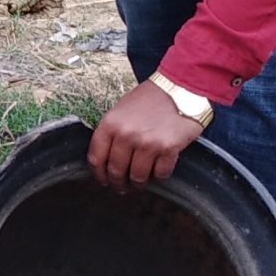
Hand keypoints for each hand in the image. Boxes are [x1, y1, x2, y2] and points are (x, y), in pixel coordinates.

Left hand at [86, 80, 205, 191]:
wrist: (179, 88)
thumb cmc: (148, 100)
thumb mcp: (120, 110)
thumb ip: (111, 133)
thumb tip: (104, 160)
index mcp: (110, 124)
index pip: (96, 158)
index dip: (99, 174)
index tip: (103, 180)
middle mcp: (126, 135)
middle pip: (116, 171)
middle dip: (118, 183)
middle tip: (122, 187)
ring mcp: (147, 143)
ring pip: (138, 177)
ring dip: (139, 183)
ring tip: (140, 182)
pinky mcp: (168, 148)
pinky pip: (160, 173)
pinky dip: (160, 175)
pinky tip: (159, 169)